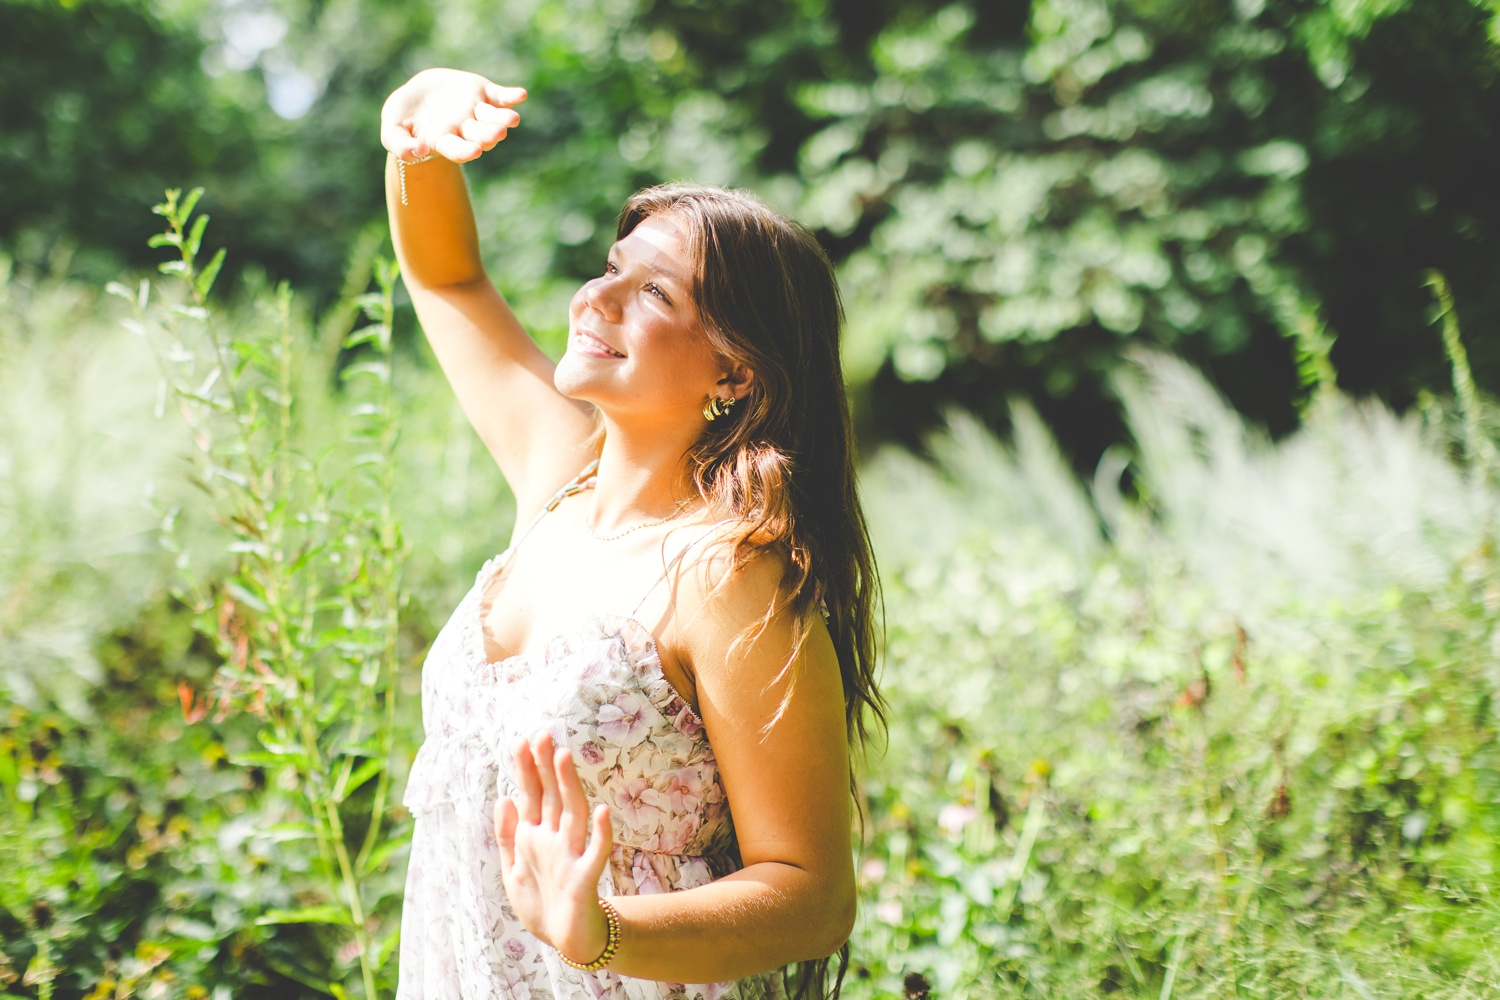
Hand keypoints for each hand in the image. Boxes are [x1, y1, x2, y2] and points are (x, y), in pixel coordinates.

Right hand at [380, 68, 526, 164]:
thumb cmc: (402, 121)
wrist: (416, 99)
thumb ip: (401, 146)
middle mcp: (464, 129)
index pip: (457, 149)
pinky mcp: (482, 93)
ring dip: (503, 119)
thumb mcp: (392, 132)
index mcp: (444, 141)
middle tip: (498, 133)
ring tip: (512, 119)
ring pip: (493, 118)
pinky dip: (510, 96)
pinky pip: (500, 96)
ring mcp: (475, 111)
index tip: (473, 152)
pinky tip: (521, 95)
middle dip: (489, 135)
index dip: (464, 151)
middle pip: (480, 135)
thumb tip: (418, 151)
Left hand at [493, 733, 615, 963]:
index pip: (531, 795)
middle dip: (546, 767)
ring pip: (573, 814)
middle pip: (551, 796)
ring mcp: (572, 855)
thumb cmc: (542, 904)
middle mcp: (555, 839)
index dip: (526, 770)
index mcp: (535, 837)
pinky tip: (600, 812)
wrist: (567, 942)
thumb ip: (508, 836)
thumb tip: (502, 798)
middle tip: (543, 735)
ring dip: (569, 786)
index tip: (522, 741)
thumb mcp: (513, 870)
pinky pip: (595, 853)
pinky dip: (600, 834)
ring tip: (564, 757)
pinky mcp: (585, 878)